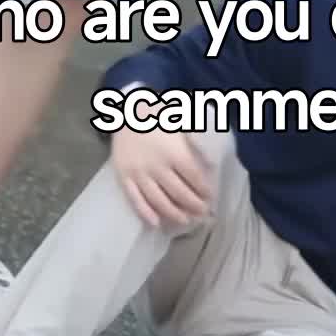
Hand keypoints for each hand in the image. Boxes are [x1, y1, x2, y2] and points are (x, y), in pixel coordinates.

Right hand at [111, 109, 214, 228]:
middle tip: (203, 213)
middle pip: (179, 193)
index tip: (211, 197)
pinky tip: (156, 224)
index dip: (204, 189)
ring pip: (159, 200)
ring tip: (186, 221)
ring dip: (174, 214)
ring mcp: (139, 174)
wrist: (125, 112)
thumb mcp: (180, 121)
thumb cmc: (156, 116)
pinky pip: (135, 200)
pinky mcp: (124, 178)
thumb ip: (195, 138)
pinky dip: (146, 213)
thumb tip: (210, 161)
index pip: (194, 177)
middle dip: (194, 205)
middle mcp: (157, 166)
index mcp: (174, 152)